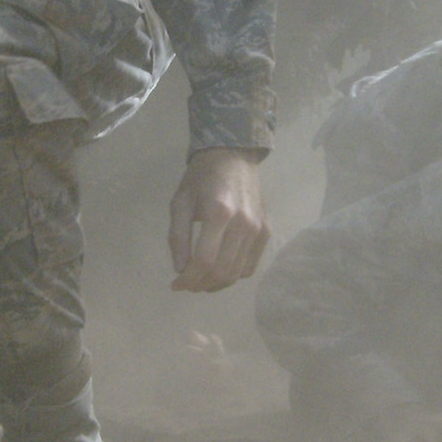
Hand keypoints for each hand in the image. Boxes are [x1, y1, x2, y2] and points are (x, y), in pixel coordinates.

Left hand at [169, 147, 270, 291]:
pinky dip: (233, 275)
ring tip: (200, 280)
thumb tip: (180, 269)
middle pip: (223, 271)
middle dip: (201, 284)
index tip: (175, 284)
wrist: (233, 157)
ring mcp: (258, 229)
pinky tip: (219, 270)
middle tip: (187, 284)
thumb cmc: (201, 178)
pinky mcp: (266, 232)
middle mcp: (243, 224)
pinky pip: (250, 266)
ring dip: (216, 283)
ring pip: (237, 273)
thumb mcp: (180, 203)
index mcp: (219, 213)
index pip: (204, 260)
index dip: (188, 279)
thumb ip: (178, 237)